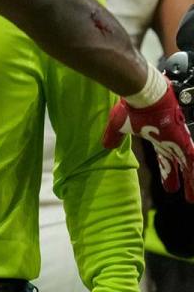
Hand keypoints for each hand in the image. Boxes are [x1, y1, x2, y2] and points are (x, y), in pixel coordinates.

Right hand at [103, 83, 193, 201]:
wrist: (143, 94)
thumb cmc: (131, 107)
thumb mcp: (119, 126)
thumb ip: (113, 137)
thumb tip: (106, 146)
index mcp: (157, 139)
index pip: (165, 160)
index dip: (168, 173)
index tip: (170, 188)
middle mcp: (170, 142)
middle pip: (179, 165)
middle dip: (183, 180)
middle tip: (187, 195)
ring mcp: (178, 141)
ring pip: (189, 166)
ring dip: (192, 181)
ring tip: (192, 197)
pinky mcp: (183, 141)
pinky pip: (192, 160)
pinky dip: (193, 172)